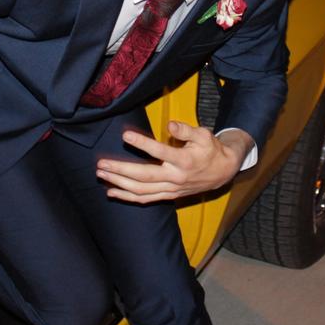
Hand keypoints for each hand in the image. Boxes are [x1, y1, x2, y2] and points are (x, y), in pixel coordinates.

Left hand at [96, 121, 251, 203]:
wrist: (223, 172)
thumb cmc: (211, 149)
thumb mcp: (204, 135)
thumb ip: (186, 130)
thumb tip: (170, 125)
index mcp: (185, 160)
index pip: (160, 152)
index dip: (142, 144)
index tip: (125, 134)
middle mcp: (176, 177)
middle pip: (144, 176)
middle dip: (121, 170)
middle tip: (101, 164)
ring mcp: (171, 189)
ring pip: (142, 190)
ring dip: (119, 184)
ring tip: (102, 174)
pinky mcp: (168, 195)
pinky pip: (145, 199)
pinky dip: (127, 197)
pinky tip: (111, 192)